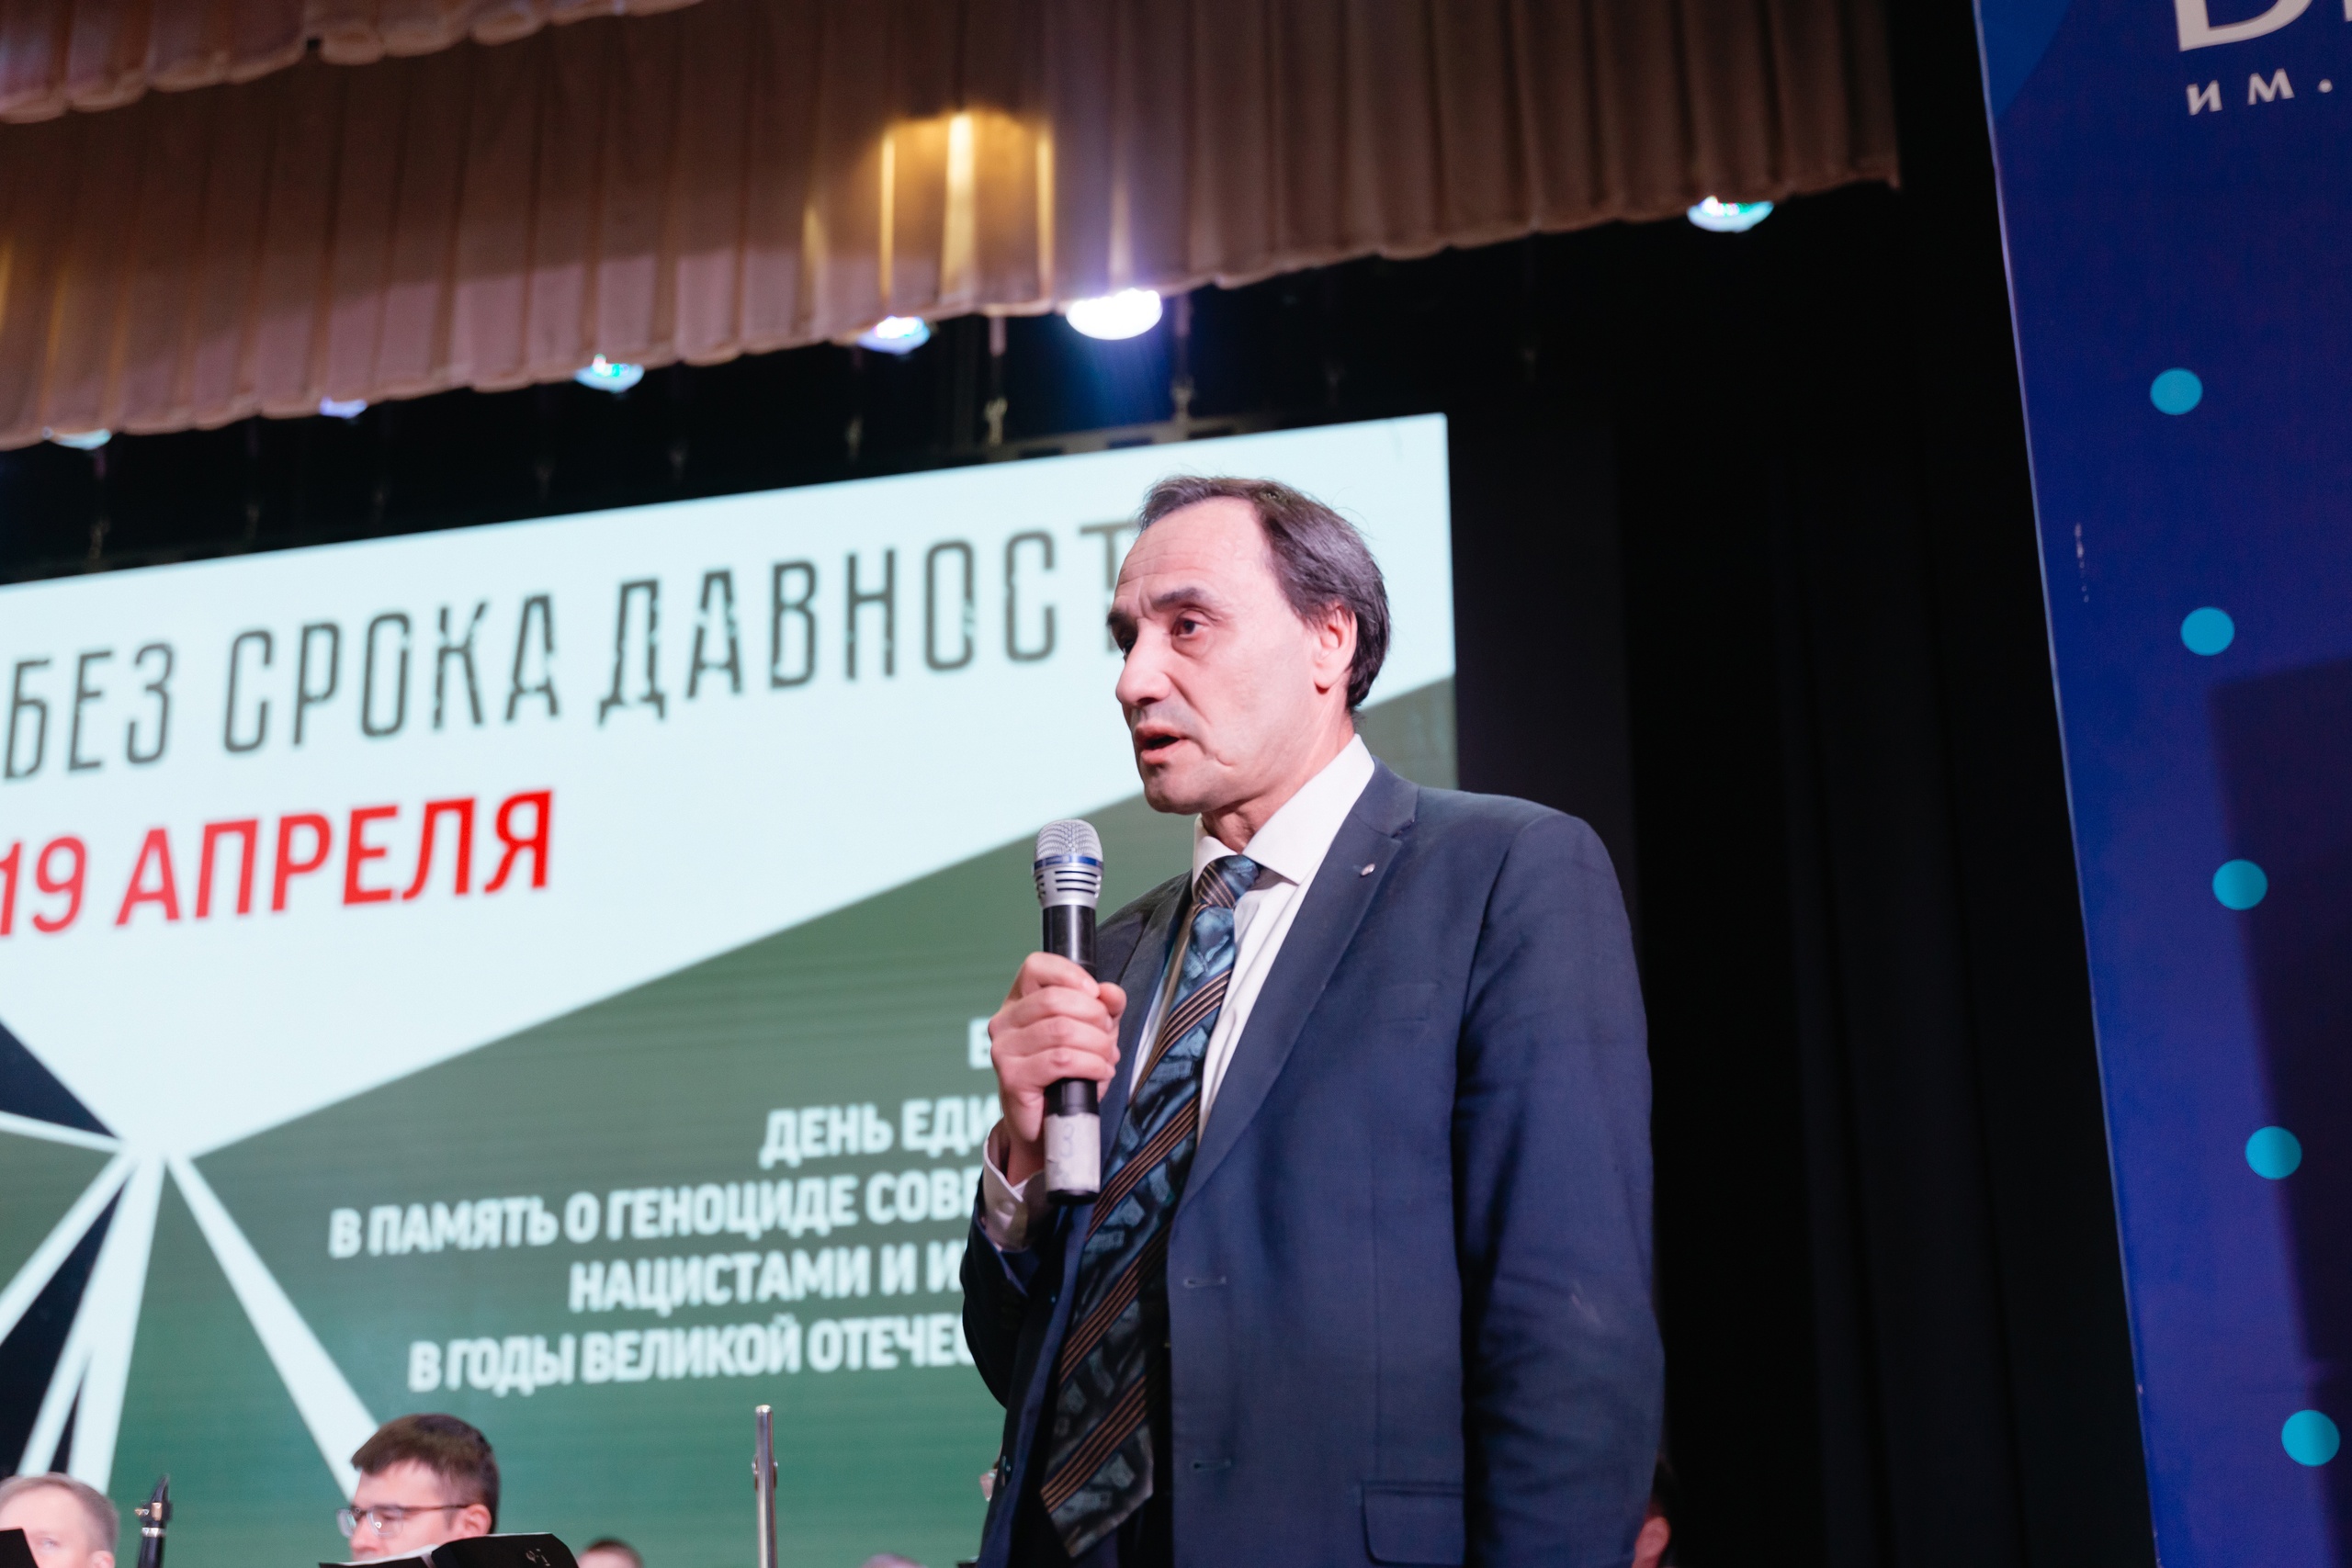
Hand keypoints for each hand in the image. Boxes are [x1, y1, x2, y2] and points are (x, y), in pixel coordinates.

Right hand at [988, 953, 1124, 1184]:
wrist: (1049, 1126)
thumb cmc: (1067, 1076)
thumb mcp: (1092, 1033)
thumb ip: (1105, 1008)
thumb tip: (1110, 992)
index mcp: (1019, 1002)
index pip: (1036, 967)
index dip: (1071, 975)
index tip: (1096, 995)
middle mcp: (1004, 1021)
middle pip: (1056, 999)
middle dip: (1094, 1017)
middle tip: (1107, 1036)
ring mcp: (1004, 1049)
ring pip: (1062, 1030)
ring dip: (1097, 1045)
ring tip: (1106, 1058)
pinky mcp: (1012, 1077)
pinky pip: (1061, 1060)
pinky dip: (1091, 1065)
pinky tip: (1100, 1073)